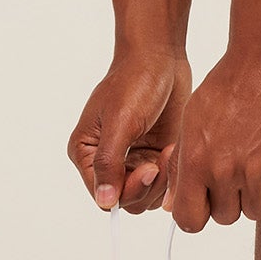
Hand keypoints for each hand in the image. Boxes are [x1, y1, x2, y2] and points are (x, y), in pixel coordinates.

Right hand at [67, 46, 191, 213]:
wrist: (160, 58)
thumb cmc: (134, 82)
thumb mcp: (120, 122)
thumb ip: (109, 163)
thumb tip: (104, 201)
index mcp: (86, 152)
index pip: (103, 195)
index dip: (126, 190)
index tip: (148, 169)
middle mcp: (106, 160)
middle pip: (126, 199)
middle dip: (146, 186)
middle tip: (160, 163)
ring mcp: (131, 159)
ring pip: (146, 195)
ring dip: (162, 180)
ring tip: (169, 151)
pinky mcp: (153, 155)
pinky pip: (162, 182)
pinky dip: (171, 172)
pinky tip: (174, 148)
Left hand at [164, 44, 260, 233]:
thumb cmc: (230, 82)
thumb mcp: (193, 118)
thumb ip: (181, 163)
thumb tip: (170, 204)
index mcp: (194, 159)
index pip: (188, 219)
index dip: (200, 214)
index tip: (210, 201)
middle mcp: (222, 170)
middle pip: (226, 217)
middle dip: (233, 200)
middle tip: (243, 171)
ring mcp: (256, 170)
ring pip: (258, 211)